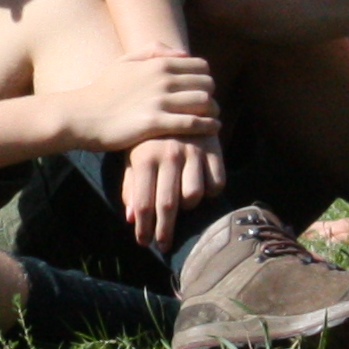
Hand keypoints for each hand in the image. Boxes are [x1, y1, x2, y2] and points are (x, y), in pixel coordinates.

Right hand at [61, 46, 216, 155]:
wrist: (81, 116)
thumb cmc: (102, 90)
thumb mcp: (124, 62)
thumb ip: (153, 51)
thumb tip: (182, 53)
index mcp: (157, 63)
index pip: (201, 66)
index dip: (205, 78)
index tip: (201, 89)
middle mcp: (162, 80)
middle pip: (207, 84)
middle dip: (211, 94)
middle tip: (208, 105)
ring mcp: (158, 101)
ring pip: (204, 102)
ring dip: (213, 111)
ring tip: (212, 118)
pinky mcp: (154, 123)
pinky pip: (192, 123)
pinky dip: (208, 126)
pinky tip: (212, 129)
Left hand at [118, 132, 221, 247]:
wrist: (177, 103)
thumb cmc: (149, 137)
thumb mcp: (134, 157)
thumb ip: (131, 186)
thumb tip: (130, 218)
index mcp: (145, 157)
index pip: (143, 203)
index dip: (144, 228)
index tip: (144, 243)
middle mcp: (169, 155)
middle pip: (168, 205)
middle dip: (165, 231)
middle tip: (164, 245)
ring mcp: (194, 152)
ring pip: (194, 195)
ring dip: (189, 207)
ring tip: (182, 206)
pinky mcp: (215, 149)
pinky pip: (217, 183)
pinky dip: (211, 193)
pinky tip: (203, 190)